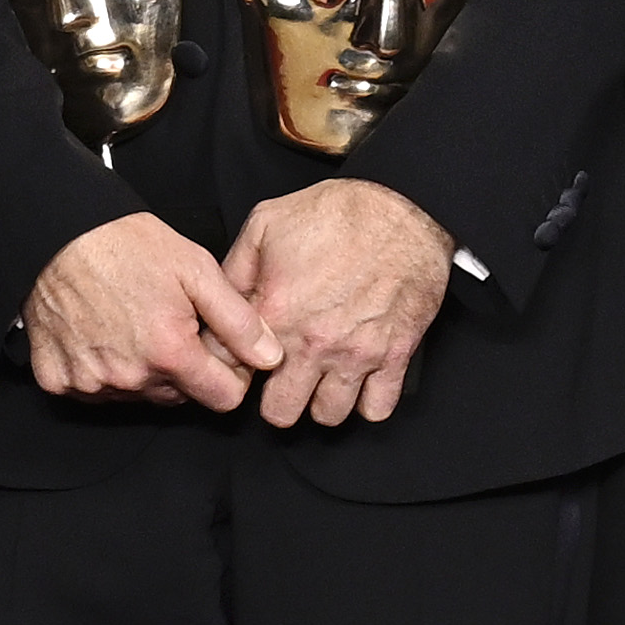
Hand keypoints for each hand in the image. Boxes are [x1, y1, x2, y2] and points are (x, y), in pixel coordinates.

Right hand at [23, 210, 270, 413]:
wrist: (57, 233)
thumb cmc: (126, 245)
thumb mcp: (196, 270)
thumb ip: (239, 320)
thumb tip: (271, 357)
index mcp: (169, 353)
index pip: (223, 399)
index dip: (229, 375)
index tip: (217, 348)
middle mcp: (129, 378)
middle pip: (179, 397)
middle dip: (184, 369)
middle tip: (169, 323)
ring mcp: (91, 383)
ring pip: (138, 396)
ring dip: (142, 371)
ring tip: (132, 324)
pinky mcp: (58, 380)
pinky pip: (94, 391)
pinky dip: (101, 370)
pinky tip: (101, 334)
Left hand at [226, 180, 456, 425]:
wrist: (404, 208)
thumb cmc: (337, 212)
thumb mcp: (266, 223)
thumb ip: (235, 270)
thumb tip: (219, 303)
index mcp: (275, 312)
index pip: (233, 372)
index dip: (235, 368)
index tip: (247, 360)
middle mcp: (313, 343)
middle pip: (280, 412)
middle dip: (277, 399)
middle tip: (284, 379)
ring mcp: (356, 354)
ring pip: (328, 416)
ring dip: (321, 402)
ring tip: (323, 379)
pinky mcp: (395, 356)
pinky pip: (376, 409)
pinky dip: (366, 402)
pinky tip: (359, 381)